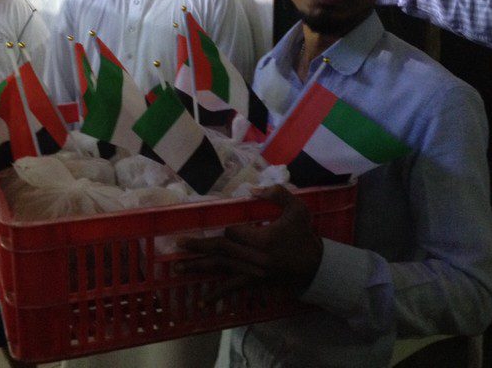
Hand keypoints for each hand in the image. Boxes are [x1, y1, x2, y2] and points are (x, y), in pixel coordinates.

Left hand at [175, 185, 323, 302]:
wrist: (315, 267)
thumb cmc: (304, 235)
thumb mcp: (297, 209)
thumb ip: (276, 194)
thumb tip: (253, 189)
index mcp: (263, 238)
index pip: (235, 232)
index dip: (228, 229)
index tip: (228, 226)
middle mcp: (254, 258)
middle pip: (220, 250)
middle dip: (198, 247)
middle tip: (177, 245)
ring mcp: (252, 273)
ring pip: (220, 269)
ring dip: (198, 268)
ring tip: (177, 268)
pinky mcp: (253, 283)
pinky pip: (232, 289)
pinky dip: (216, 295)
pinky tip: (200, 301)